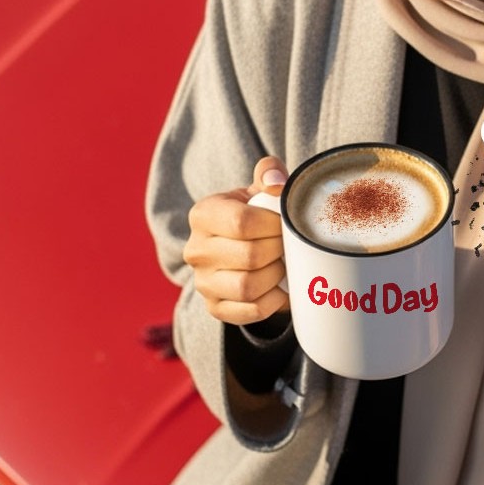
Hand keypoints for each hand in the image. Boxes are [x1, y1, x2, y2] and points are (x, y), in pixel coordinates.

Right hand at [181, 156, 289, 324]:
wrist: (245, 247)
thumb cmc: (257, 213)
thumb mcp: (260, 189)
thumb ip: (269, 173)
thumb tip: (276, 181)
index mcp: (203, 214)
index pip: (242, 222)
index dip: (274, 225)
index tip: (284, 223)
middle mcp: (196, 249)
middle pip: (250, 256)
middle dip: (279, 250)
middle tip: (288, 245)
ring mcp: (202, 282)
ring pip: (248, 286)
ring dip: (276, 276)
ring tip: (282, 264)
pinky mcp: (215, 307)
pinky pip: (250, 311)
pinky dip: (273, 302)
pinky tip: (279, 288)